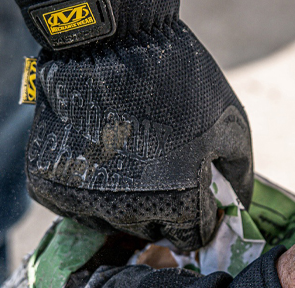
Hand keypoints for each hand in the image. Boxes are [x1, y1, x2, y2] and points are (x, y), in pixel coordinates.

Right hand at [15, 0, 252, 249]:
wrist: (108, 42)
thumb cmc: (177, 81)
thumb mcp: (230, 122)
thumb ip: (241, 173)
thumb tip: (242, 205)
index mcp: (178, 202)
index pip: (191, 238)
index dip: (196, 217)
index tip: (192, 196)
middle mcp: (130, 211)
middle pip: (153, 233)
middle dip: (164, 211)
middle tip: (160, 175)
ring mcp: (86, 201)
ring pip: (113, 225)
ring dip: (125, 205)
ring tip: (129, 165)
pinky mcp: (51, 186)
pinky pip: (74, 210)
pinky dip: (88, 195)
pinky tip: (99, 165)